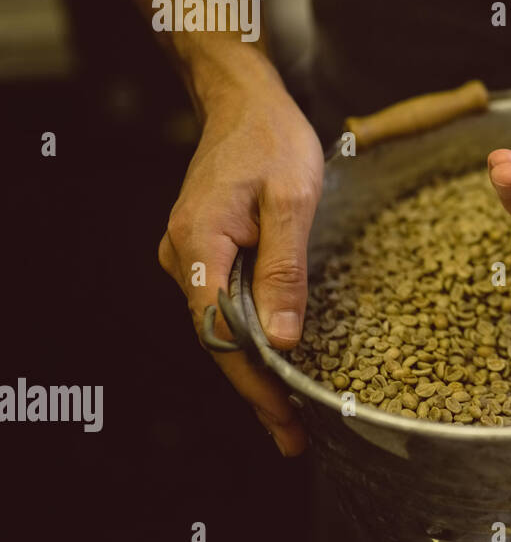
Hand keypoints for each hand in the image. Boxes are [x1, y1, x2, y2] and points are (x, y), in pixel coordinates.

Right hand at [157, 68, 322, 455]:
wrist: (244, 103)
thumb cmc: (272, 141)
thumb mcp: (292, 200)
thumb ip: (286, 269)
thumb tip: (282, 338)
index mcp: (199, 244)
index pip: (220, 332)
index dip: (253, 381)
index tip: (283, 417)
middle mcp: (184, 257)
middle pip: (217, 339)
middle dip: (257, 390)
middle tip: (294, 437)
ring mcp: (192, 257)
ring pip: (220, 327)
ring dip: (255, 370)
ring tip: (291, 415)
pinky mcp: (207, 254)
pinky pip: (226, 306)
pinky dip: (252, 339)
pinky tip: (276, 364)